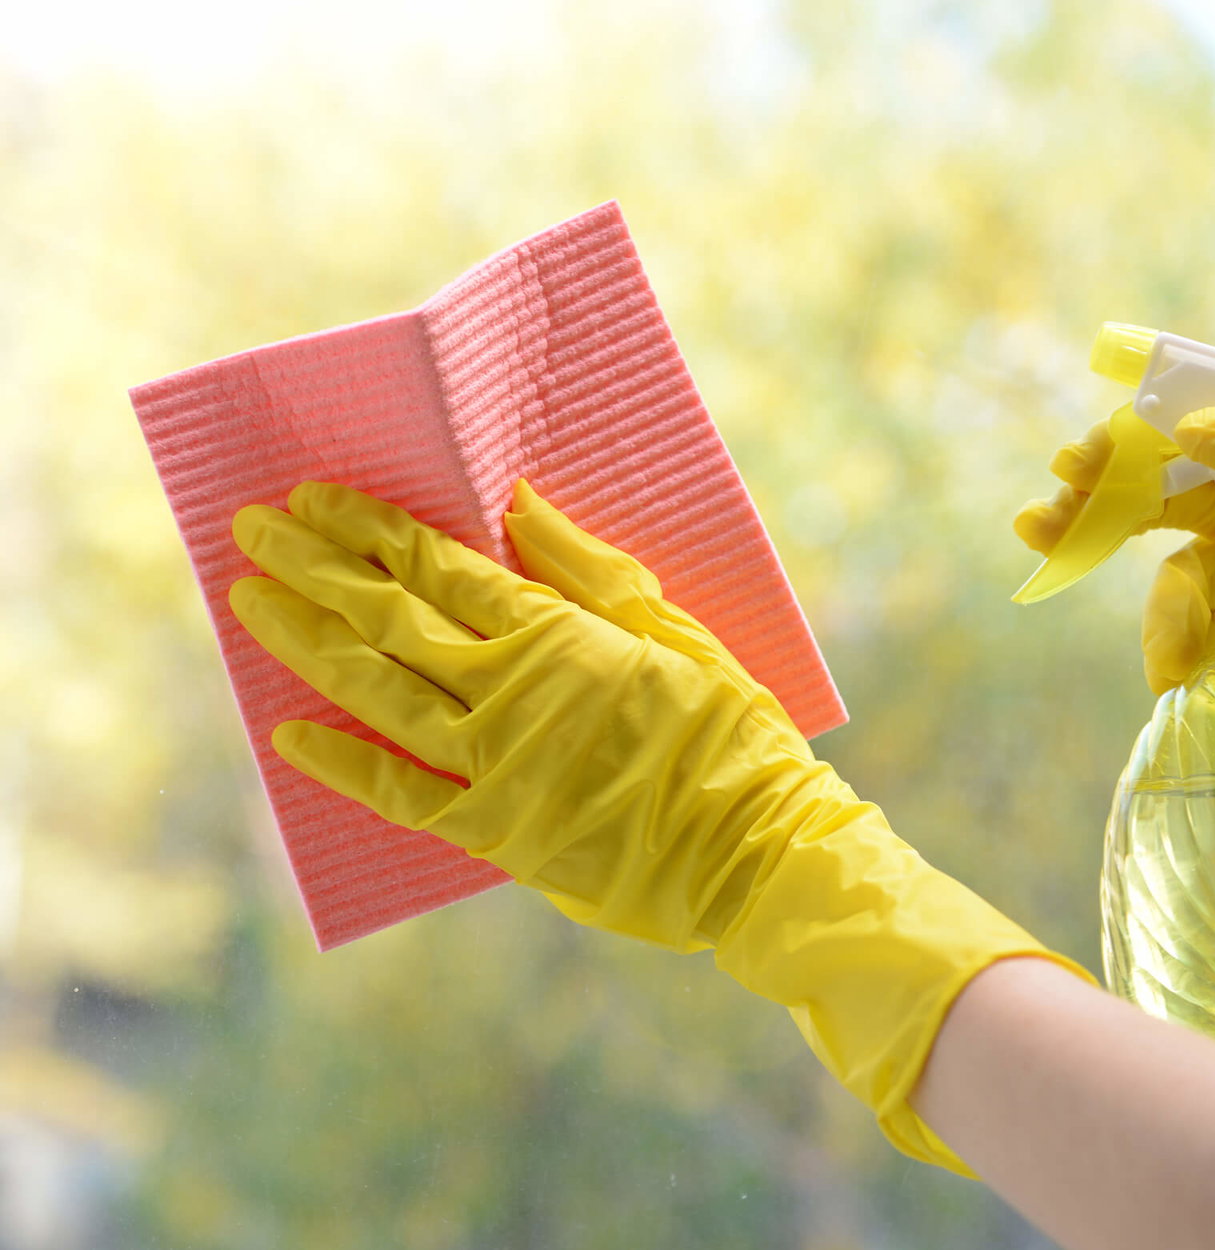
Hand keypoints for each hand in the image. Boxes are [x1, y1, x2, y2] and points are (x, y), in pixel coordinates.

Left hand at [231, 480, 1091, 1169]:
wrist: (755, 850)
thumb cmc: (729, 731)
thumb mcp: (675, 628)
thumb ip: (589, 569)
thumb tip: (516, 503)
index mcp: (556, 635)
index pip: (438, 566)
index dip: (370, 529)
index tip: (316, 498)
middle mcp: (507, 693)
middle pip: (387, 616)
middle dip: (314, 567)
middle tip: (254, 527)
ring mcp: (492, 766)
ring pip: (375, 691)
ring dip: (306, 642)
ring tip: (250, 599)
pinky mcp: (493, 832)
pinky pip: (400, 796)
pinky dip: (343, 767)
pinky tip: (290, 736)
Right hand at [1016, 402, 1214, 915]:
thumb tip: (1193, 430)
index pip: (1200, 442)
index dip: (1132, 446)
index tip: (1076, 464)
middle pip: (1168, 504)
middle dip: (1100, 512)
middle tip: (1040, 524)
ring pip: (1179, 585)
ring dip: (1163, 617)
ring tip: (1173, 661)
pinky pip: (1196, 643)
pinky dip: (1178, 658)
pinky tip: (1180, 679)